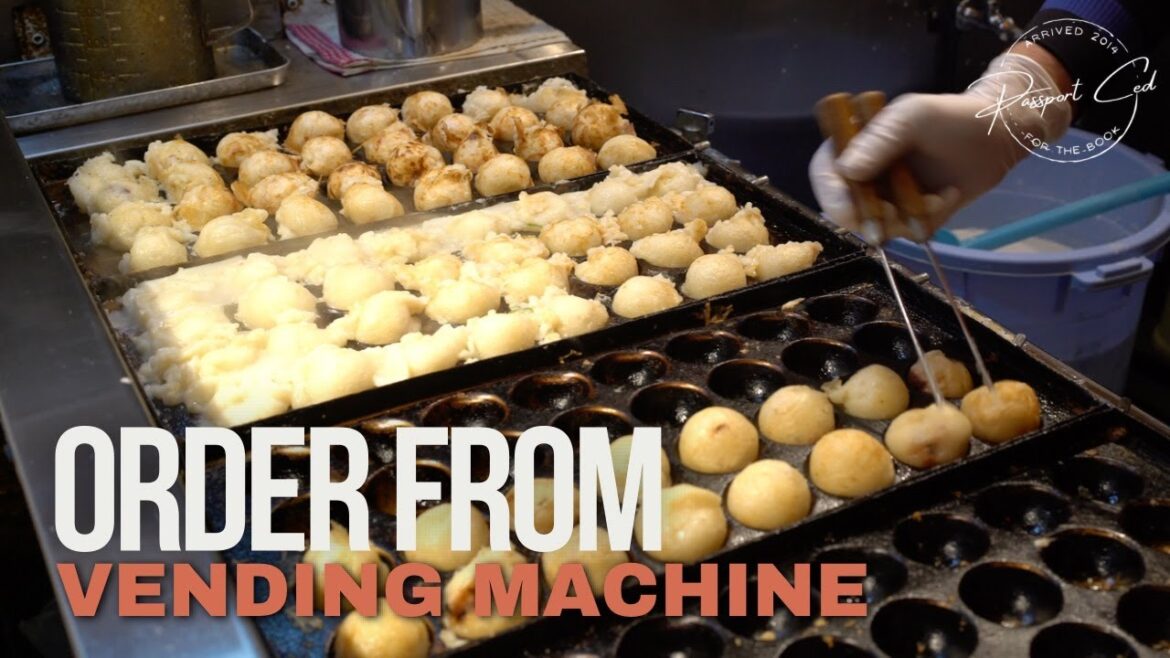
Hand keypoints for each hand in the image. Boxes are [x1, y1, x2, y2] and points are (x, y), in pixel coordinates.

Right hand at [809, 51, 1073, 240]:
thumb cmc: (954, 116)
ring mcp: (888, 196)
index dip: (830, 194)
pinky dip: (926, 221)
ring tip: (938, 196)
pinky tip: (946, 196)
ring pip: (876, 225)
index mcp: (856, 144)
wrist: (999, 135)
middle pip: (845, 207)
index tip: (847, 211)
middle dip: (872, 215)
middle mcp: (866, 173)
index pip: (825, 173)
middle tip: (897, 212)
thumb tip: (845, 171)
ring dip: (905, 218)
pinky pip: (906, 232)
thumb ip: (879, 139)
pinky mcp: (910, 214)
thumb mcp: (914, 116)